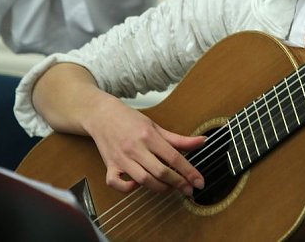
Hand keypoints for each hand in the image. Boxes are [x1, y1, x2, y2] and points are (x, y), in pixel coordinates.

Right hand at [84, 96, 204, 195]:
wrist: (102, 115)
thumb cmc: (130, 120)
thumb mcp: (156, 126)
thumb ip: (179, 139)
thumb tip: (202, 142)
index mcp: (149, 136)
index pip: (174, 157)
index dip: (189, 171)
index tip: (199, 182)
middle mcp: (135, 148)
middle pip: (160, 171)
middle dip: (178, 183)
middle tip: (189, 190)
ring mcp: (121, 158)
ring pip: (143, 180)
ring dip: (159, 188)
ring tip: (170, 187)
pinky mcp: (109, 166)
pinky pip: (116, 183)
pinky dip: (127, 188)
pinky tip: (137, 185)